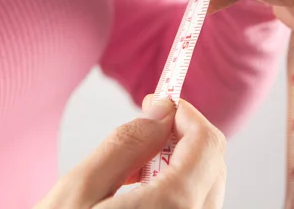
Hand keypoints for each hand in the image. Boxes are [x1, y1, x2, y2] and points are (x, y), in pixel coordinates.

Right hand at [34, 96, 226, 208]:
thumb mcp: (79, 191)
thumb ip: (127, 145)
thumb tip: (161, 112)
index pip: (207, 143)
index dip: (186, 114)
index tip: (160, 101)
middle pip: (213, 166)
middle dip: (185, 137)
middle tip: (148, 126)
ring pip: (207, 190)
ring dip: (182, 164)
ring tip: (137, 165)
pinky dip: (179, 191)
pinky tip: (143, 192)